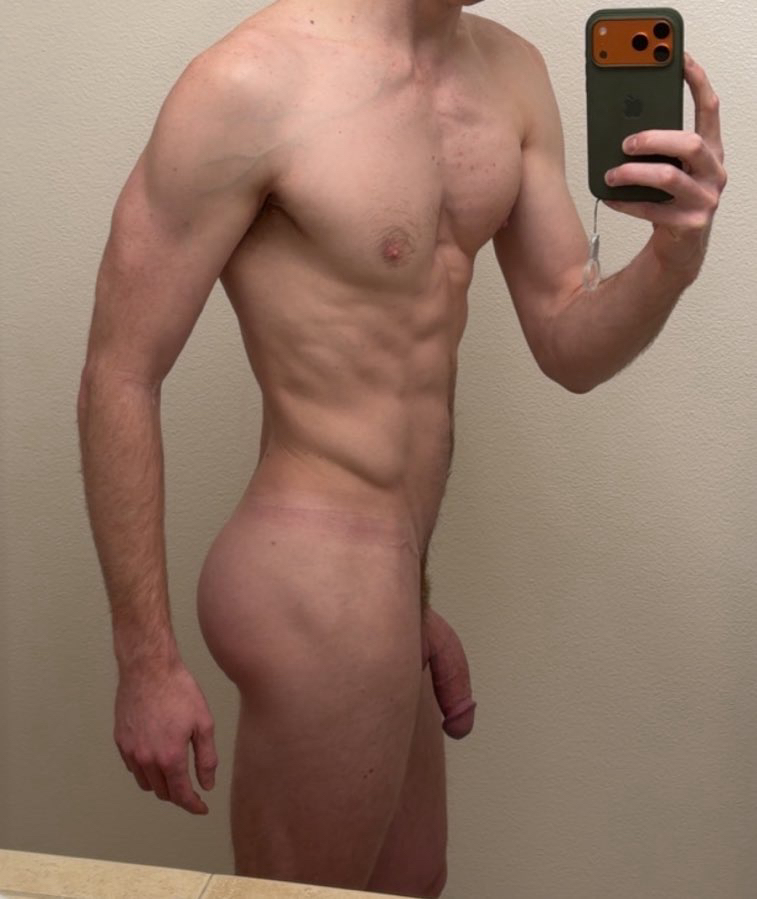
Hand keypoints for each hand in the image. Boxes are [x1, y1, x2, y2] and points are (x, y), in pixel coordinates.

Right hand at [114, 661, 217, 814]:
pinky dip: (146, 770)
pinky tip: (157, 758)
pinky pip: (133, 767)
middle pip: (162, 792)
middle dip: (178, 794)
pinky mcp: (120, 741)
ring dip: (161, 784)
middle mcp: (147, 759)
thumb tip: (207, 784)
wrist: (148, 669)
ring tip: (175, 774)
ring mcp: (131, 751)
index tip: (202, 808)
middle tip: (192, 787)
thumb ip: (206, 758)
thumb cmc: (179, 691)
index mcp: (170, 757)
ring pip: (146, 783)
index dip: (193, 805)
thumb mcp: (204, 723)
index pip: (181, 794)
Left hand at [603, 53, 727, 275]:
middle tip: (627, 141)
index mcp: (711, 152)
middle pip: (691, 143)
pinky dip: (627, 203)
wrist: (679, 247)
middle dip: (655, 138)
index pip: (710, 109)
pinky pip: (652, 210)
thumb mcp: (670, 168)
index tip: (679, 60)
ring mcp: (705, 200)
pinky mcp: (689, 225)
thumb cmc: (671, 200)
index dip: (697, 82)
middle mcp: (714, 173)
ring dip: (635, 173)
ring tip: (612, 173)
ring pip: (669, 177)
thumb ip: (658, 148)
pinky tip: (610, 197)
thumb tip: (621, 125)